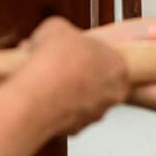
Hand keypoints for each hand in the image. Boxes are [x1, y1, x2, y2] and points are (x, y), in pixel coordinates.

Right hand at [20, 17, 129, 135]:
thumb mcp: (57, 27)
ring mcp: (98, 111)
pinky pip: (70, 114)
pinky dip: (58, 107)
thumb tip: (56, 34)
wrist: (37, 96)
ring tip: (47, 79)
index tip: (75, 51)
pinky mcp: (80, 127)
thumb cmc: (53, 63)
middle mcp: (114, 91)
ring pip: (85, 98)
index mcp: (118, 64)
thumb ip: (65, 32)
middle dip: (79, 72)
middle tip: (60, 65)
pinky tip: (44, 96)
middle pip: (98, 79)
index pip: (109, 56)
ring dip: (69, 90)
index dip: (88, 53)